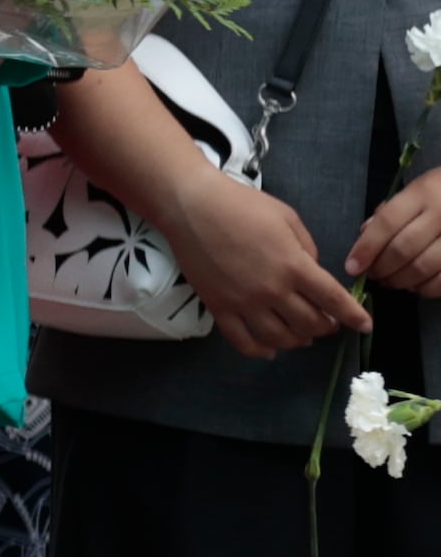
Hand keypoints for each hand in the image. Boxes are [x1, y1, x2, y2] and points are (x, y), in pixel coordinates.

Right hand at [171, 166, 373, 356]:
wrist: (192, 207)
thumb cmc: (243, 205)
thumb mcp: (288, 218)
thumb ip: (306, 249)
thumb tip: (310, 272)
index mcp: (294, 265)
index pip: (333, 300)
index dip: (353, 316)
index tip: (364, 325)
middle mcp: (272, 290)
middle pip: (309, 323)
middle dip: (325, 327)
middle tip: (327, 323)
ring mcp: (243, 302)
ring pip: (279, 337)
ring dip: (297, 340)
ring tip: (301, 336)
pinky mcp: (218, 307)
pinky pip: (241, 340)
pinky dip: (258, 351)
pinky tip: (269, 351)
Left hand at [357, 166, 440, 296]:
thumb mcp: (416, 191)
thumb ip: (389, 212)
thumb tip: (364, 237)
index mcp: (424, 192)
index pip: (387, 222)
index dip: (366, 248)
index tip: (352, 267)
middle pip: (403, 249)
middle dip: (381, 268)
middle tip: (373, 275)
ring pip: (423, 267)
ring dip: (400, 281)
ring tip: (391, 281)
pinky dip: (425, 288)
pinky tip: (416, 285)